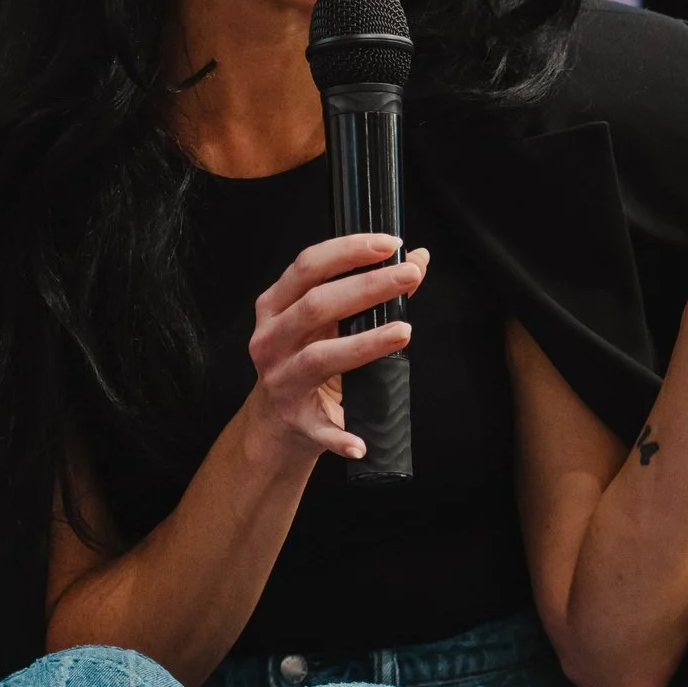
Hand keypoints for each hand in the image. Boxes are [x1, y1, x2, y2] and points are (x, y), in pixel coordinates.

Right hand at [245, 233, 429, 463]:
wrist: (276, 423)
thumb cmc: (305, 359)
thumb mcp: (328, 323)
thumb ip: (369, 290)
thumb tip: (417, 260)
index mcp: (275, 307)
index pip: (308, 266)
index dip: (348, 251)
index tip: (388, 244)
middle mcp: (270, 340)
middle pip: (316, 306)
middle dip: (366, 287)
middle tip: (409, 277)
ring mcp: (279, 380)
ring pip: (319, 358)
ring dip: (364, 345)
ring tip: (403, 332)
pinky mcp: (295, 419)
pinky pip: (320, 429)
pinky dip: (341, 436)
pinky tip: (361, 442)